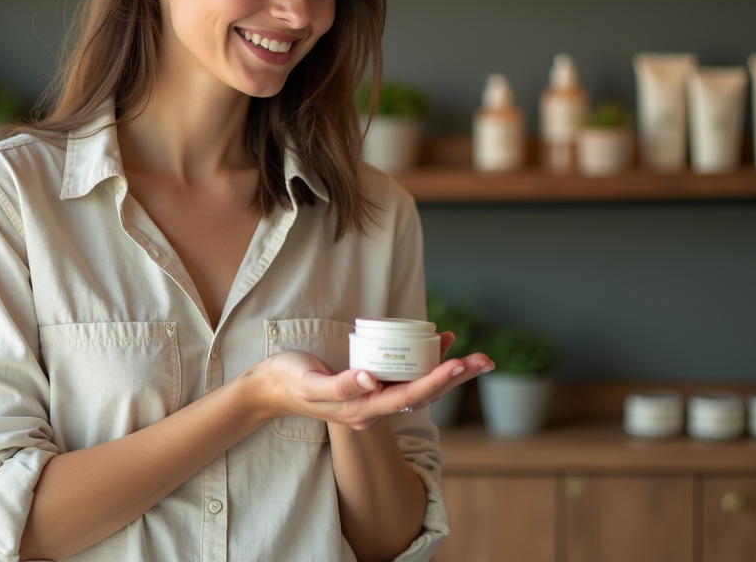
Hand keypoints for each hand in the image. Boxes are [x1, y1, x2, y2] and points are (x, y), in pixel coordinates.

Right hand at [241, 334, 493, 430]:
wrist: (270, 388)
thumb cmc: (288, 381)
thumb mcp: (310, 382)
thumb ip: (340, 385)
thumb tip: (372, 379)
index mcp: (361, 409)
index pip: (407, 395)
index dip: (434, 380)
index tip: (457, 363)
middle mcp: (372, 408)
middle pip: (423, 394)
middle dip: (455, 377)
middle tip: (485, 360)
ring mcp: (371, 398)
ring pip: (418, 387)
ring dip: (448, 372)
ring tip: (475, 357)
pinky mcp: (369, 386)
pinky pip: (405, 376)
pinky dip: (425, 362)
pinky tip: (439, 345)